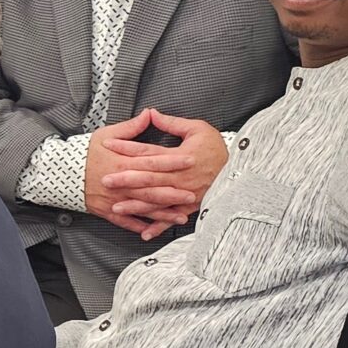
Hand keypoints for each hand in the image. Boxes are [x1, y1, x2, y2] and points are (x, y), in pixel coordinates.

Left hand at [86, 110, 225, 239]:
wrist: (242, 170)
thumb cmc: (218, 148)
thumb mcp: (198, 129)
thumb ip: (172, 123)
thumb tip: (151, 113)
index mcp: (179, 157)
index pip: (147, 152)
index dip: (126, 148)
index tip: (108, 145)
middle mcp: (179, 178)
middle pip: (148, 178)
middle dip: (125, 179)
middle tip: (105, 180)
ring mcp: (184, 194)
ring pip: (156, 201)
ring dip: (136, 205)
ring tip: (116, 207)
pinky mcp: (189, 206)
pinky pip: (172, 218)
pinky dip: (158, 227)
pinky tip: (144, 234)